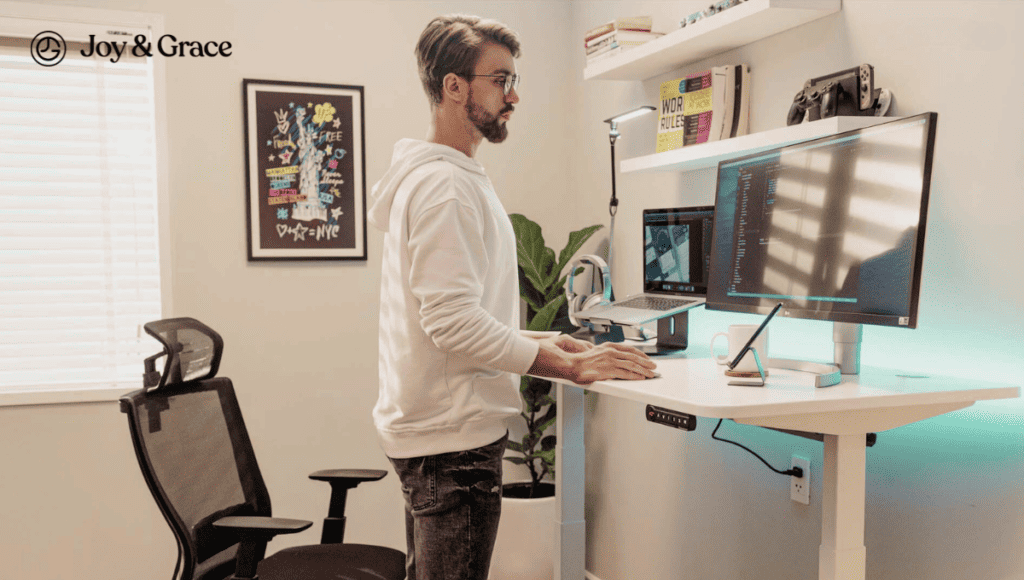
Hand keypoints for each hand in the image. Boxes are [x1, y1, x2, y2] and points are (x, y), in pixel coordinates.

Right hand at [528, 337, 655, 383]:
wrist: (572, 365)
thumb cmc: (582, 361)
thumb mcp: (596, 353)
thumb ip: (607, 355)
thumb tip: (616, 360)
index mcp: (609, 346)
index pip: (629, 348)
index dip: (641, 354)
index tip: (647, 358)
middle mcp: (611, 351)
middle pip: (634, 356)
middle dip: (646, 362)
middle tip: (653, 367)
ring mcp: (611, 360)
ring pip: (632, 365)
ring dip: (643, 370)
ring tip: (650, 374)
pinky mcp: (609, 370)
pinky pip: (626, 373)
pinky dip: (635, 376)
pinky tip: (640, 378)